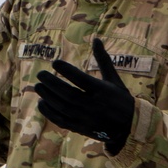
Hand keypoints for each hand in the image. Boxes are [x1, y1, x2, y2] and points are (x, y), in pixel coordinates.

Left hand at [34, 38, 134, 155]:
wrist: (129, 127)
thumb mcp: (113, 78)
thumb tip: (96, 39)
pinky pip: (61, 121)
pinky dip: (49, 113)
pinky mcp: (80, 128)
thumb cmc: (120, 98)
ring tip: (38, 86)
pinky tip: (41, 103)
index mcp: (102, 90)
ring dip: (48, 96)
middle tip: (40, 74)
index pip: (81, 79)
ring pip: (62, 107)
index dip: (67, 70)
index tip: (55, 62)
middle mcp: (93, 105)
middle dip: (52, 83)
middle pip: (68, 94)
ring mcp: (86, 118)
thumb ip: (103, 59)